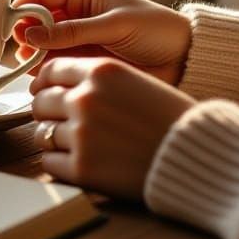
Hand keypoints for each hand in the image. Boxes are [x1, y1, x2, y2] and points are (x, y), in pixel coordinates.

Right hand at [13, 0, 190, 85]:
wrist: (185, 59)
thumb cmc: (157, 31)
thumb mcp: (114, 25)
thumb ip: (72, 31)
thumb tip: (31, 35)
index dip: (22, 10)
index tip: (12, 29)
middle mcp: (75, 13)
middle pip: (34, 20)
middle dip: (23, 34)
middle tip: (19, 51)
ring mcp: (77, 39)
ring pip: (40, 43)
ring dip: (31, 53)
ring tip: (29, 66)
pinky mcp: (82, 61)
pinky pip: (53, 63)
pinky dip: (42, 69)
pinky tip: (40, 77)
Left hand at [32, 57, 193, 198]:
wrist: (198, 157)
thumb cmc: (172, 119)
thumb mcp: (136, 81)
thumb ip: (98, 79)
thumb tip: (58, 86)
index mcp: (101, 72)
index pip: (51, 70)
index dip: (45, 82)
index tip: (45, 91)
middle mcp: (86, 99)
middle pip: (41, 101)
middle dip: (47, 112)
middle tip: (58, 121)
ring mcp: (82, 134)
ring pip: (42, 132)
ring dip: (53, 138)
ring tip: (74, 143)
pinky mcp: (82, 168)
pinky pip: (50, 161)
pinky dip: (59, 163)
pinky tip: (78, 162)